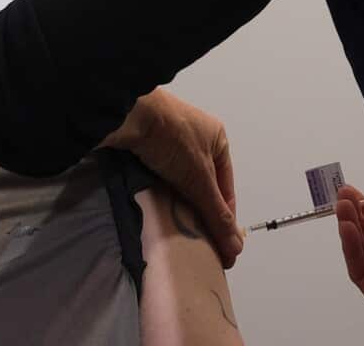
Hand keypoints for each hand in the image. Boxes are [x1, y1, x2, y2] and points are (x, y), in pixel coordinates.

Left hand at [101, 88, 242, 267]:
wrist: (128, 114)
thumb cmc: (172, 138)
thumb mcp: (199, 179)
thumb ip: (217, 214)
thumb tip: (235, 248)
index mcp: (218, 139)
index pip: (226, 187)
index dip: (224, 218)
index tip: (222, 246)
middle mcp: (196, 138)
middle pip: (203, 186)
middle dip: (201, 213)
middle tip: (199, 242)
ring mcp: (170, 142)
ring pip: (180, 183)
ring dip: (179, 205)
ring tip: (178, 232)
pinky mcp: (147, 147)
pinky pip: (160, 178)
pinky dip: (161, 194)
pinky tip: (158, 211)